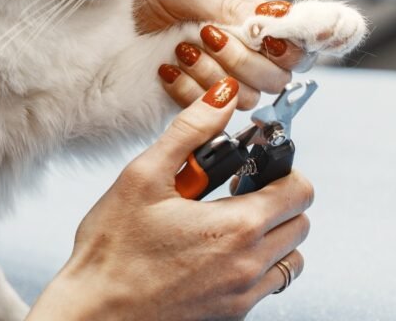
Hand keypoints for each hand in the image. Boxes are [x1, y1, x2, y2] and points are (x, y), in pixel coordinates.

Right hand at [28, 78, 313, 319]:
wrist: (93, 315)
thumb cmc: (112, 250)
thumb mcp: (143, 177)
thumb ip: (190, 131)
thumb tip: (223, 96)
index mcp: (236, 227)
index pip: (299, 190)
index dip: (282, 168)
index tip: (255, 164)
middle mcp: (249, 264)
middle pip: (301, 222)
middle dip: (279, 199)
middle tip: (238, 189)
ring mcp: (243, 295)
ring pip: (292, 257)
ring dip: (273, 235)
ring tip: (230, 222)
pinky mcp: (232, 314)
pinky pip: (269, 285)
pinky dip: (258, 264)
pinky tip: (217, 252)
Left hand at [136, 0, 307, 110]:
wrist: (109, 22)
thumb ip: (230, 6)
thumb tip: (271, 21)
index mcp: (250, 23)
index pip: (293, 46)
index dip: (286, 48)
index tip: (262, 38)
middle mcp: (243, 55)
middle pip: (275, 78)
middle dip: (242, 59)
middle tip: (207, 35)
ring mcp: (221, 82)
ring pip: (245, 97)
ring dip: (212, 73)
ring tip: (181, 49)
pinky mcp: (198, 105)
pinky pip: (209, 112)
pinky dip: (188, 90)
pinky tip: (167, 70)